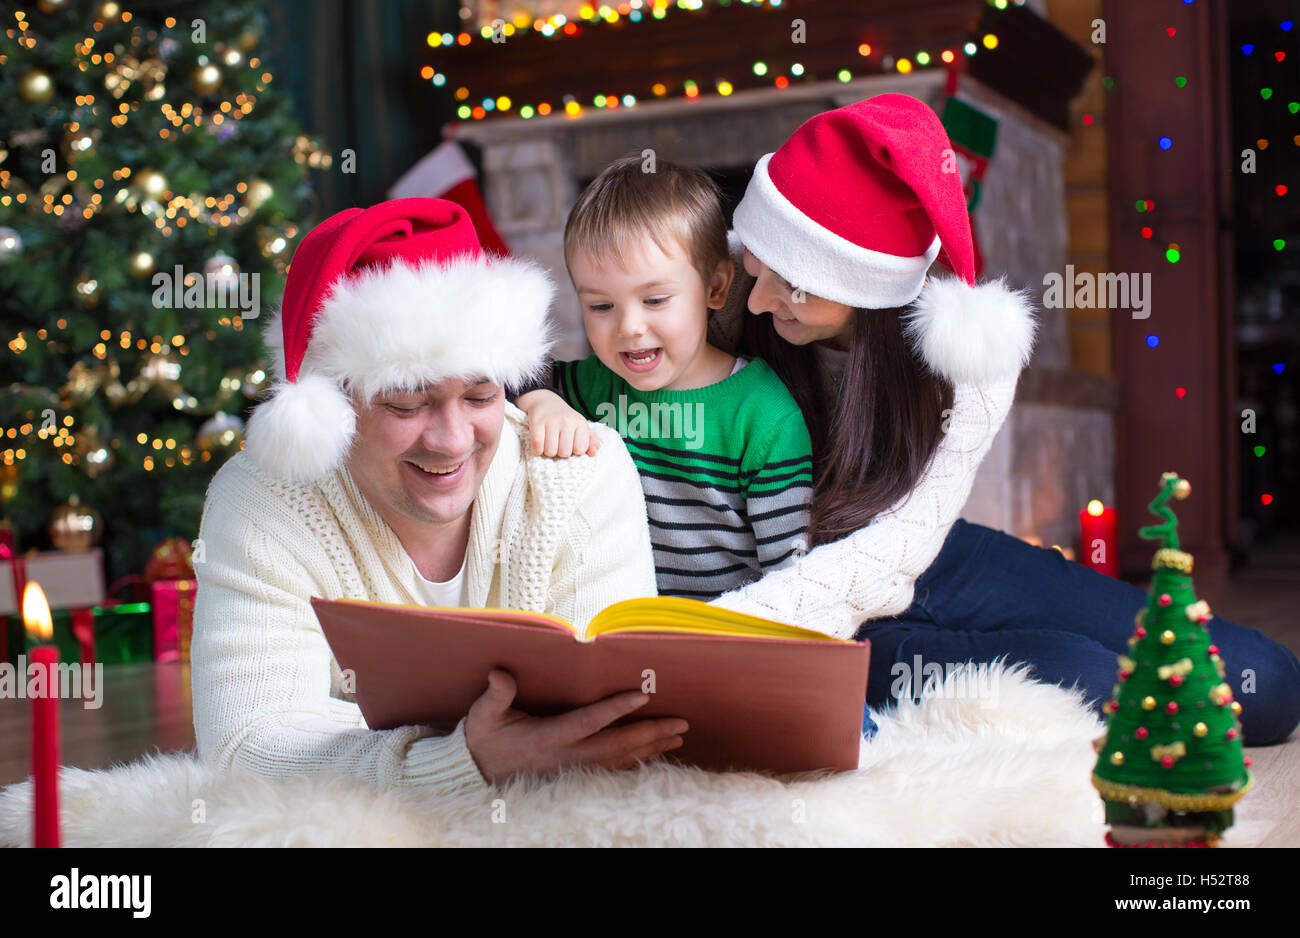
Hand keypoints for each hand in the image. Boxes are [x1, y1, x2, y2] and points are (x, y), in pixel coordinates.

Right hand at [464, 669, 687, 784]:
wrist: (477, 774)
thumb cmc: (484, 739)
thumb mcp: (483, 716)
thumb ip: (496, 695)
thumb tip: (500, 674)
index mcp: (549, 738)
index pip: (589, 722)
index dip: (616, 709)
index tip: (643, 695)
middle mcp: (567, 757)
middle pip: (616, 746)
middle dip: (650, 734)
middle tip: (681, 723)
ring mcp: (573, 770)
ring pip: (620, 761)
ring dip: (650, 749)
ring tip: (678, 737)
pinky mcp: (575, 777)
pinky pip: (613, 771)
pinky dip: (637, 762)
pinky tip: (655, 755)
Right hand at [515, 389, 600, 457]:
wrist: (546, 401)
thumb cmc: (565, 419)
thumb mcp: (580, 427)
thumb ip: (590, 441)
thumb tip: (593, 453)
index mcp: (580, 423)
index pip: (580, 449)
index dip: (574, 451)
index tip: (570, 444)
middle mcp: (567, 421)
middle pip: (564, 452)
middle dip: (560, 452)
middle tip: (557, 444)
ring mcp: (551, 421)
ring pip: (550, 451)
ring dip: (547, 452)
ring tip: (548, 444)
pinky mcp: (537, 422)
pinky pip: (537, 446)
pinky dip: (537, 450)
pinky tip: (539, 445)